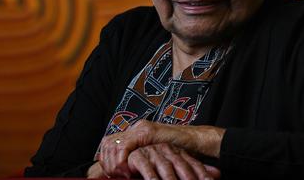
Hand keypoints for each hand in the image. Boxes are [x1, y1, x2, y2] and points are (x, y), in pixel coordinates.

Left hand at [98, 120, 224, 177]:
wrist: (198, 142)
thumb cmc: (181, 153)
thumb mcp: (155, 156)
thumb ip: (141, 159)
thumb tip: (125, 172)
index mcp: (137, 132)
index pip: (110, 143)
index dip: (106, 159)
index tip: (110, 173)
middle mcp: (137, 128)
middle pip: (107, 143)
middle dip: (106, 162)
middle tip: (113, 175)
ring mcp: (141, 128)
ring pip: (112, 144)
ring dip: (113, 163)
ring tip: (121, 175)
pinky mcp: (147, 132)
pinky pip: (124, 147)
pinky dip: (121, 161)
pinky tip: (127, 171)